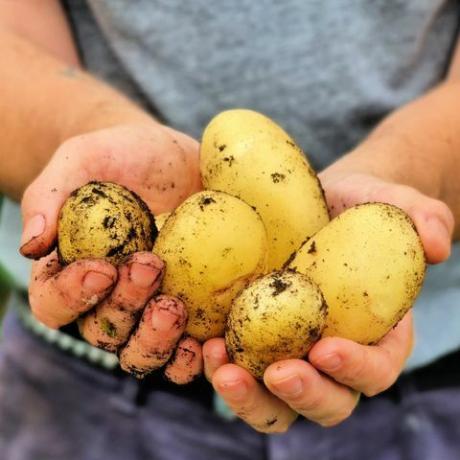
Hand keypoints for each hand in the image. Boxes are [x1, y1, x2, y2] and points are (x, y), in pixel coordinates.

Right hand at [20, 121, 202, 382]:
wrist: (169, 157)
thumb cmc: (118, 156)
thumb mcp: (82, 158)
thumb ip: (51, 195)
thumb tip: (32, 244)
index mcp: (71, 271)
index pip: (55, 302)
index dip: (72, 295)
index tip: (103, 267)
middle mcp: (108, 299)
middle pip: (104, 333)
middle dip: (124, 308)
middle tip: (150, 268)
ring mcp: (151, 306)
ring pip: (144, 351)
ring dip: (159, 344)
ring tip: (176, 310)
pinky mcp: (192, 306)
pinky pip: (191, 345)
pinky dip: (199, 354)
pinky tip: (213, 342)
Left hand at [203, 170, 453, 431]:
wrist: (312, 204)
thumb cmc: (356, 207)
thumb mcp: (390, 204)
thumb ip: (422, 218)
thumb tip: (435, 245)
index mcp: (375, 336)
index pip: (376, 370)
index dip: (355, 369)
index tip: (325, 348)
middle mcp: (332, 355)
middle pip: (326, 401)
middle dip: (302, 394)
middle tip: (275, 372)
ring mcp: (288, 352)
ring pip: (274, 401)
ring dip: (250, 394)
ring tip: (220, 362)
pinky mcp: (252, 340)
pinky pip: (237, 369)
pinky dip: (219, 366)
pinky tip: (201, 341)